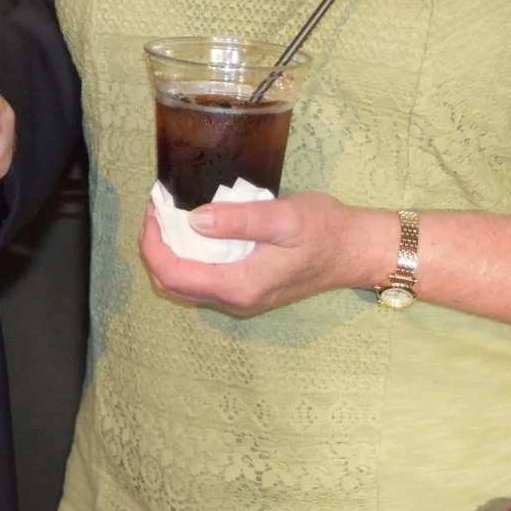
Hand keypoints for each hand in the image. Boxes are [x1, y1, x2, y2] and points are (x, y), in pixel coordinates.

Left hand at [136, 192, 391, 317]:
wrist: (357, 250)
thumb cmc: (325, 230)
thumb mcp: (283, 217)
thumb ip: (238, 220)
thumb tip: (194, 220)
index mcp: (241, 286)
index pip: (175, 274)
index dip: (153, 244)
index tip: (153, 210)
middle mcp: (238, 300)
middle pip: (175, 284)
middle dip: (156, 248)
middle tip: (158, 210)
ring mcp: (244, 298)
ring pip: (188, 285)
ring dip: (171, 253)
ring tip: (170, 216)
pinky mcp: (250, 290)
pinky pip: (205, 280)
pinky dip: (190, 257)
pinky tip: (194, 229)